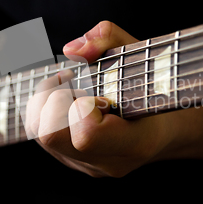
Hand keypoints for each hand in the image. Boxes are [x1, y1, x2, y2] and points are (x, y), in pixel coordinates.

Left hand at [25, 21, 172, 176]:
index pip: (86, 136)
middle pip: (50, 136)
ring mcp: (86, 165)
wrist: (165, 126)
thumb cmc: (155, 86)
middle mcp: (107, 161)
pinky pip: (39, 134)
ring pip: (38, 135)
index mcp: (134, 143)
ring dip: (44, 102)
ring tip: (68, 87)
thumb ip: (108, 38)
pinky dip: (44, 109)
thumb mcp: (140, 52)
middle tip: (74, 83)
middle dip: (54, 99)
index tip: (96, 92)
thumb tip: (71, 50)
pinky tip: (65, 98)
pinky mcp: (71, 160)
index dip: (81, 106)